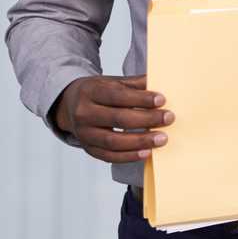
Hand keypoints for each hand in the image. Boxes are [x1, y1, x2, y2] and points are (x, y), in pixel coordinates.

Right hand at [51, 73, 174, 162]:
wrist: (69, 105)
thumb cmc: (95, 92)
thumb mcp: (110, 82)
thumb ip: (133, 84)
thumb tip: (158, 83)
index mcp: (90, 91)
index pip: (118, 96)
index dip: (141, 98)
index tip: (162, 99)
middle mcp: (84, 113)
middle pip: (118, 119)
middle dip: (147, 119)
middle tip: (168, 118)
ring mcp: (84, 133)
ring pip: (114, 141)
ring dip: (141, 141)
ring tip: (162, 138)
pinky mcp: (88, 149)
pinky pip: (110, 156)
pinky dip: (129, 156)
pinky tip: (146, 152)